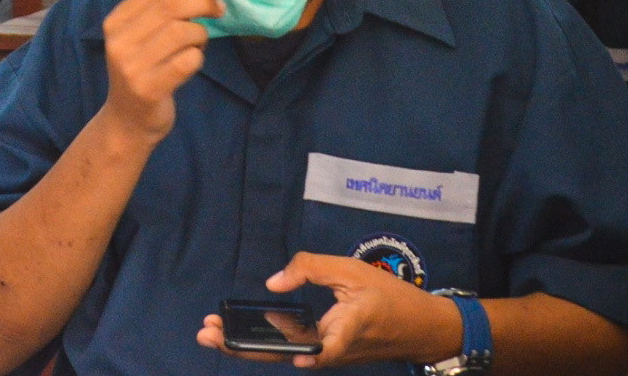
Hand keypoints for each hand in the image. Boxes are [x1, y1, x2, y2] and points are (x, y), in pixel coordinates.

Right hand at [97, 0, 219, 142]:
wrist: (128, 121)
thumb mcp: (139, 37)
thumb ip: (160, 10)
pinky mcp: (149, 89)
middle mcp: (119, 41)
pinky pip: (188, 61)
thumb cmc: (142, 71)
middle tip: (219, 7)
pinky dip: (198, 57)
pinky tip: (192, 62)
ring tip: (200, 41)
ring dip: (200, 33)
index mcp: (115, 22)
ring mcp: (132, 67)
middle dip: (202, 1)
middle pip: (170, 6)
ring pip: (181, 31)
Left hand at [194, 254, 462, 367]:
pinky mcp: (324, 354)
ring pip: (281, 354)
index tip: (296, 357)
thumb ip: (310, 269)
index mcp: (346, 330)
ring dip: (246, 344)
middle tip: (206, 332)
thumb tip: (273, 283)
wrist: (421, 329)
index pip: (325, 348)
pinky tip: (239, 331)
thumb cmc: (389, 297)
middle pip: (283, 354)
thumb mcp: (352, 271)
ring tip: (211, 330)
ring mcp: (327, 356)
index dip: (311, 353)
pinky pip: (289, 350)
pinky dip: (261, 341)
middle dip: (243, 347)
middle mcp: (332, 351)